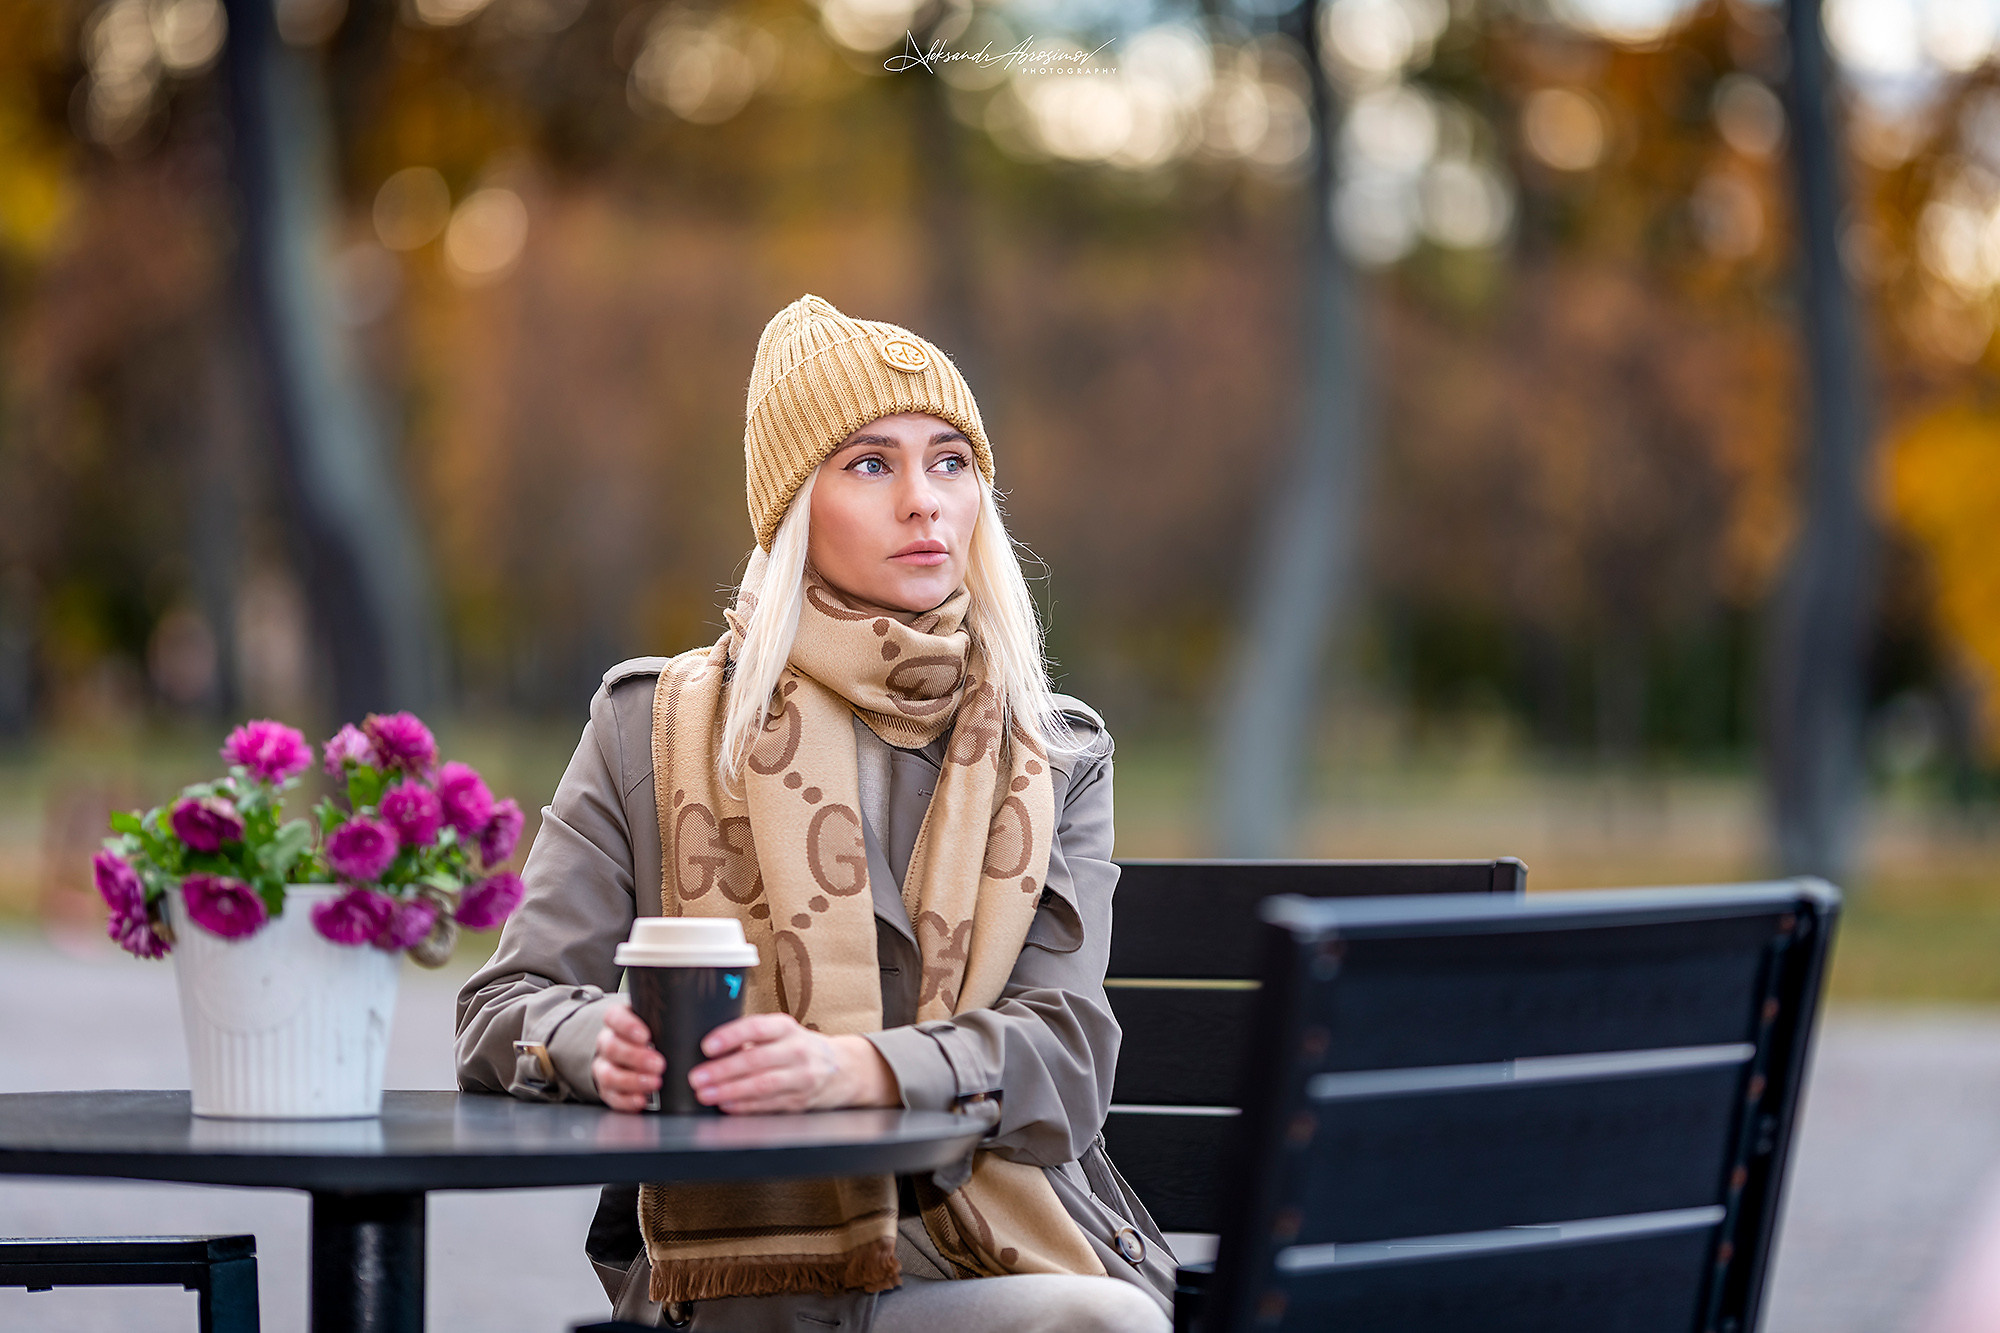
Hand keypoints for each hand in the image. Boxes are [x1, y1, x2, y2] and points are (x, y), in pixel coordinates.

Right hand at [592, 1002, 663, 1113]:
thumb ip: (666, 1021)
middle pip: (612, 1047)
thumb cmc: (653, 1038)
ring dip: (633, 1080)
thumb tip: (694, 1019)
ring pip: (609, 1074)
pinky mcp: (607, 1090)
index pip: (614, 1017)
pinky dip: (627, 1100)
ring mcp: (604, 1068)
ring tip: (655, 1083)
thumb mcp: (657, 1024)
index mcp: (618, 1022)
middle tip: (659, 1064)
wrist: (633, 1060)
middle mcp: (608, 1044)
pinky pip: (612, 1097)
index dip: (627, 1026)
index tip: (645, 1036)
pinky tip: (641, 1100)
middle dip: (636, 1057)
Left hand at [688, 1013, 899, 1113]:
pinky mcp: (800, 1101)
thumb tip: (710, 1050)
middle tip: (697, 1077)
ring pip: (762, 1085)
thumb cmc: (800, 1048)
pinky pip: (768, 1105)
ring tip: (706, 1094)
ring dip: (730, 1091)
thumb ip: (752, 1038)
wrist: (843, 1068)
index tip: (707, 1046)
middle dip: (723, 1071)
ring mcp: (801, 1077)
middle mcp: (797, 1051)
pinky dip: (745, 1107)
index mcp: (786, 1028)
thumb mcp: (781, 1033)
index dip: (730, 1036)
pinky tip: (727, 1105)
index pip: (757, 1028)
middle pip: (756, 1060)